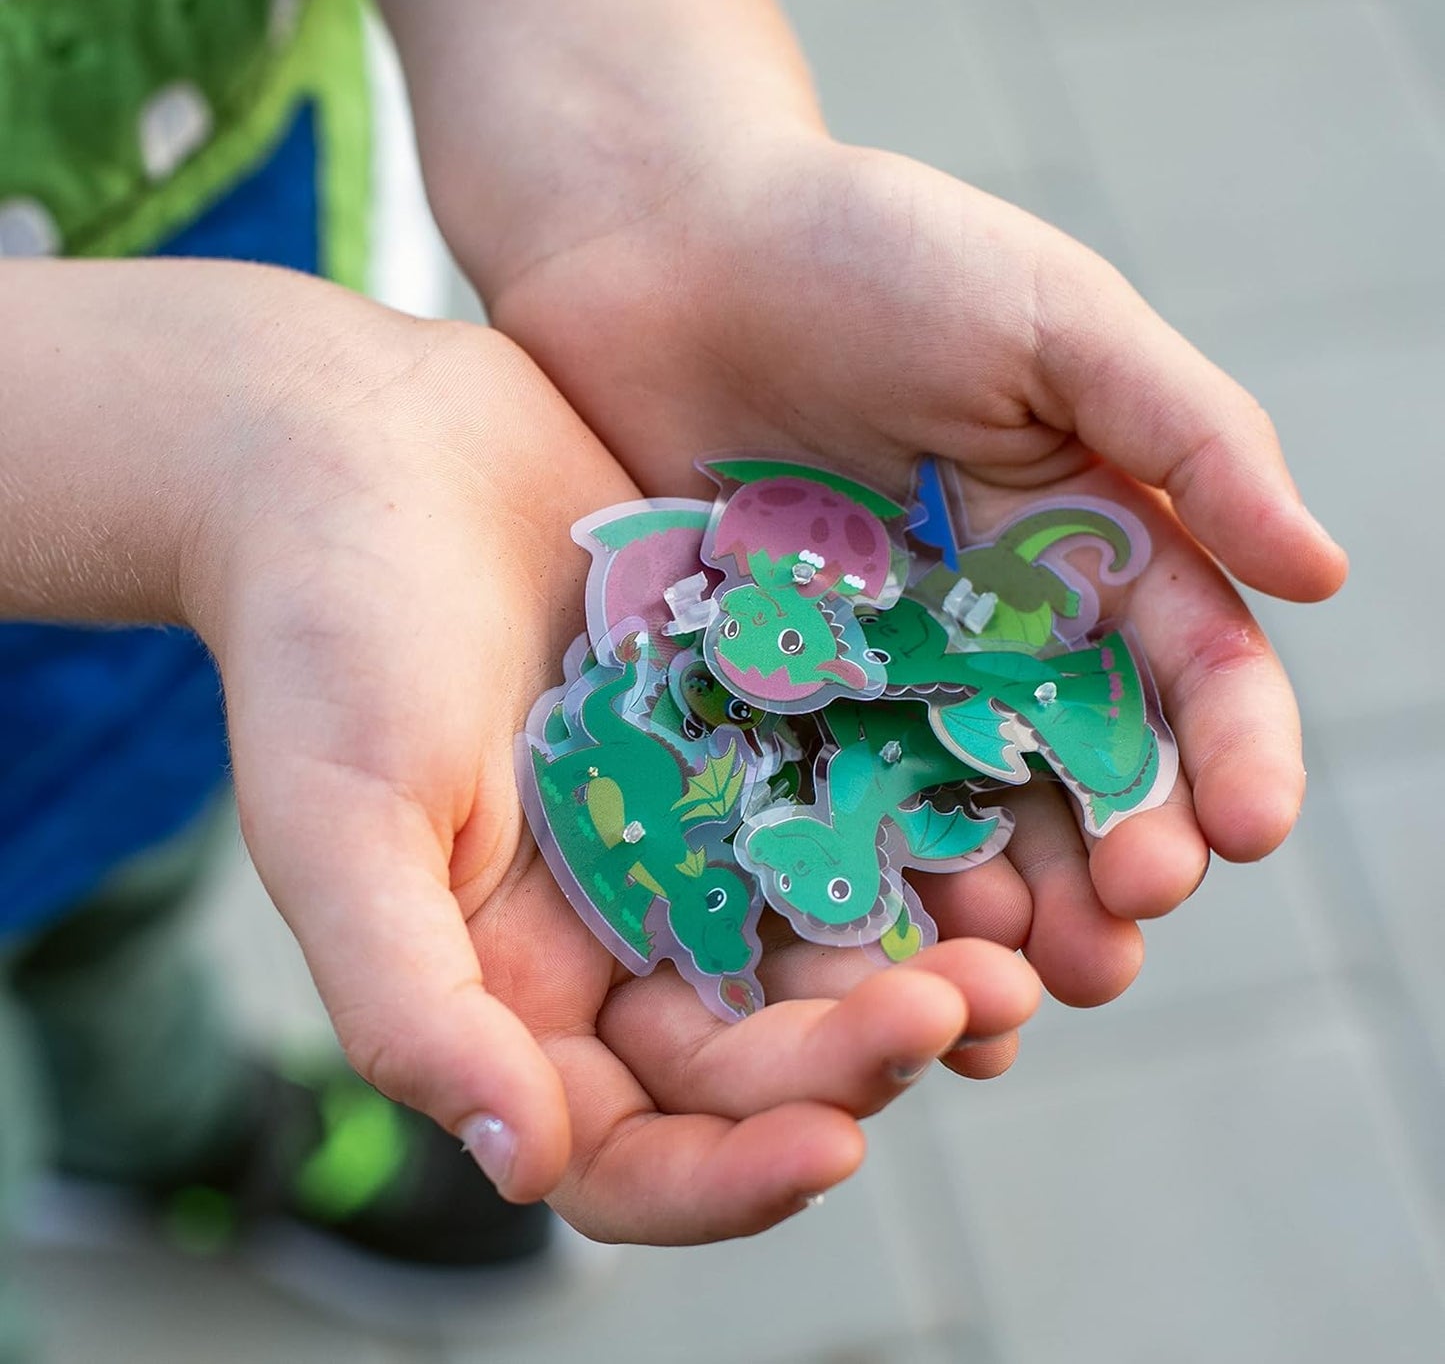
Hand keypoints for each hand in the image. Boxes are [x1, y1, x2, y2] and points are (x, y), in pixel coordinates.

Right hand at [181, 290, 1039, 1242]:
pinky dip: (921, 840)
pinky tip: (997, 838)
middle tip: (965, 1005)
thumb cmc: (325, 633)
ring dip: (918, 963)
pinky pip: (851, 806)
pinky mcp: (751, 726)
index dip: (726, 1178)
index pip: (628, 1146)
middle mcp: (616, 924)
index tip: (831, 1146)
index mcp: (515, 984)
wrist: (374, 442)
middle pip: (756, 1054)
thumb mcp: (339, 823)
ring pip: (824, 942)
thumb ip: (409, 1003)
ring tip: (1017, 950)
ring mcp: (691, 824)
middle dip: (857, 1054)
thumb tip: (516, 1164)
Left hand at [482, 136, 1348, 1010]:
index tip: (1240, 832)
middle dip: (1111, 865)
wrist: (663, 240)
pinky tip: (869, 949)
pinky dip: (854, 879)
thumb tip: (1323, 572)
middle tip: (1114, 947)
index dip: (1228, 756)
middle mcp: (992, 623)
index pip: (1189, 670)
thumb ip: (1188, 433)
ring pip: (958, 813)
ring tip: (1007, 988)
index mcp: (1085, 540)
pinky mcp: (763, 687)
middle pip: (1078, 772)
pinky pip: (821, 797)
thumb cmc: (868, 251)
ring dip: (995, 907)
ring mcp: (876, 665)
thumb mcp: (1054, 317)